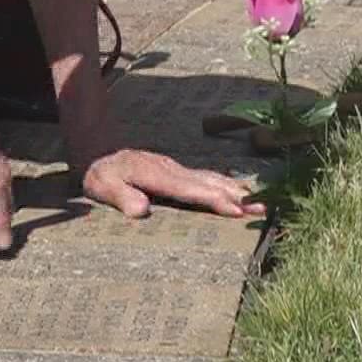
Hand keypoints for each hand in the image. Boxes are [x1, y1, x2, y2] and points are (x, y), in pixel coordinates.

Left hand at [79, 148, 267, 218]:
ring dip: (235, 190)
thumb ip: (121, 197)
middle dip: (235, 197)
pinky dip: (225, 183)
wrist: (100, 150)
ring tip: (258, 201)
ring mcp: (176, 168)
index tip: (235, 209)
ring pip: (210, 178)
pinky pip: (206, 177)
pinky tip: (238, 190)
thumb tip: (142, 210)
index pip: (189, 189)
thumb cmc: (101, 173)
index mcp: (155, 174)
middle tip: (261, 208)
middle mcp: (171, 169)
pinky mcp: (178, 170)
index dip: (213, 199)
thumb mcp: (101, 186)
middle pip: (208, 183)